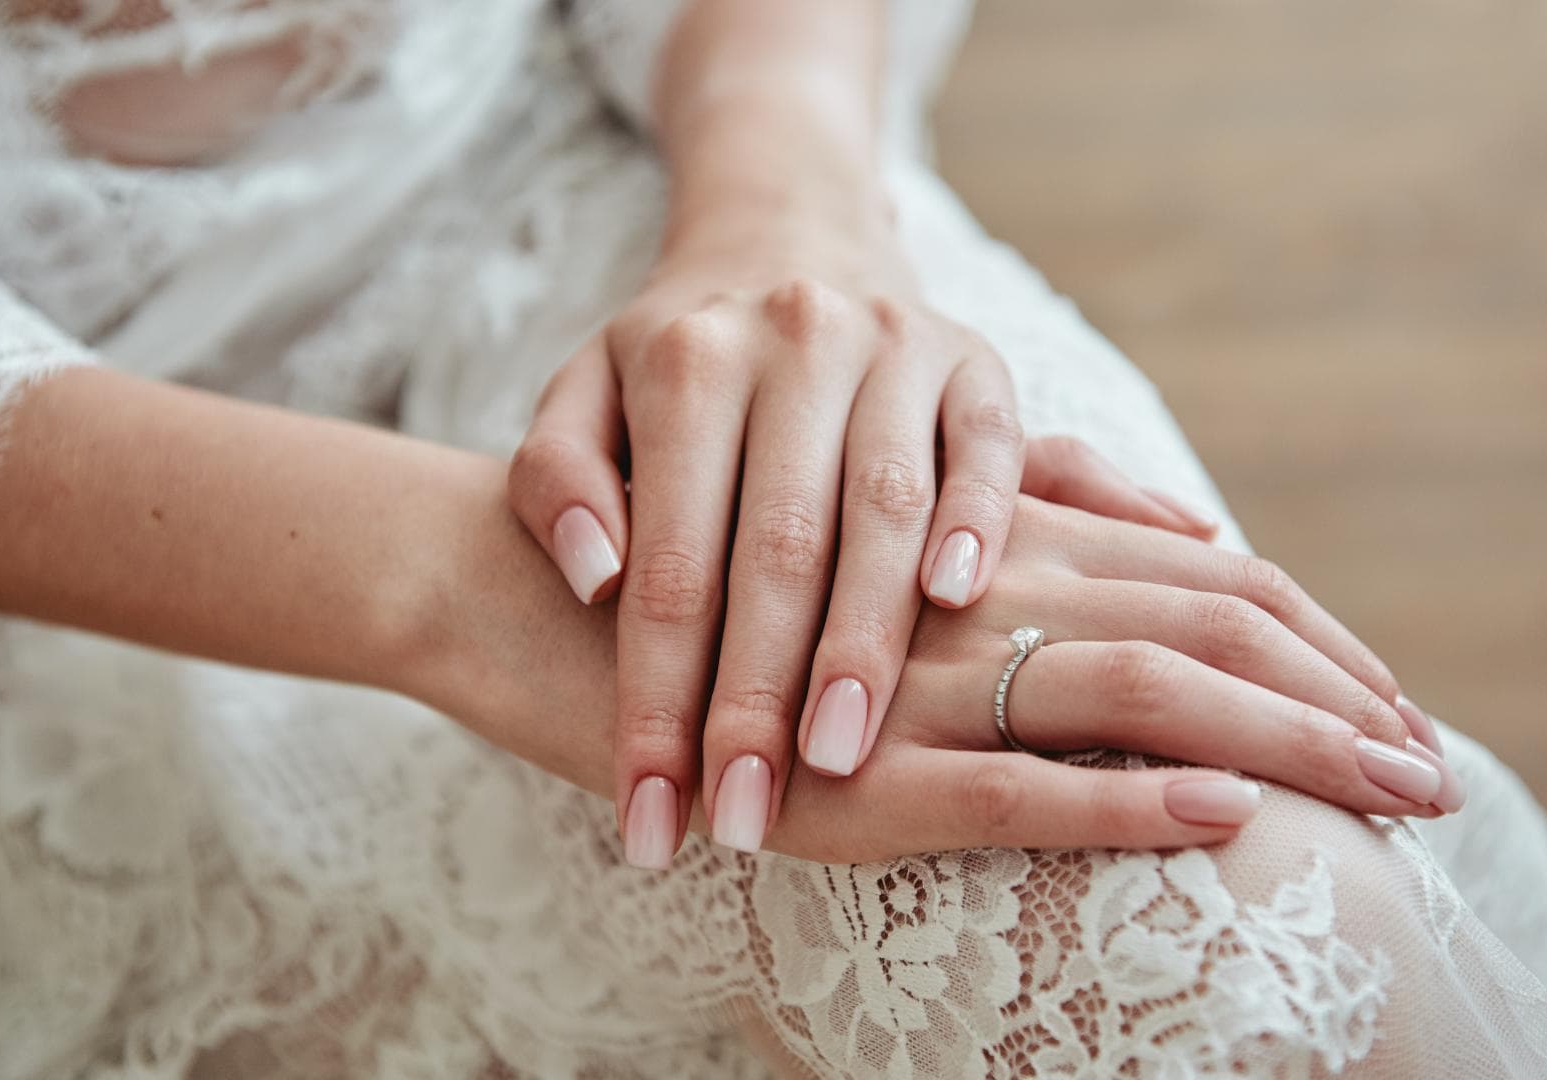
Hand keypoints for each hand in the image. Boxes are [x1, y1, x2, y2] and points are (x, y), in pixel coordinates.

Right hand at [437, 491, 1461, 866]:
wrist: (536, 592)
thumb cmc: (718, 580)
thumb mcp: (879, 558)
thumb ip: (1022, 528)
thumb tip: (1175, 533)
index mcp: (993, 541)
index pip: (1201, 582)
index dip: (1315, 643)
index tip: (1399, 706)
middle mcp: (975, 582)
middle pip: (1204, 627)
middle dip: (1339, 702)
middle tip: (1442, 775)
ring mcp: (916, 668)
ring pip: (1134, 688)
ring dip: (1280, 744)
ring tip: (1390, 797)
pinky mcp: (851, 760)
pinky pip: (1005, 773)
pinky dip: (1118, 796)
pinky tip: (1215, 814)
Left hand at [507, 233, 1083, 865]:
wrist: (787, 232)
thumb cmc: (674, 355)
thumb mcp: (580, 393)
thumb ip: (555, 478)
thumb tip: (595, 577)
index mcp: (685, 361)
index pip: (667, 563)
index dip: (655, 699)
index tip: (647, 815)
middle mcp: (792, 341)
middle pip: (776, 548)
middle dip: (755, 699)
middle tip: (741, 818)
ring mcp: (893, 345)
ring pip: (884, 510)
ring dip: (865, 643)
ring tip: (838, 760)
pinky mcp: (974, 358)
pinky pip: (990, 446)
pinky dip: (978, 522)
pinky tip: (959, 606)